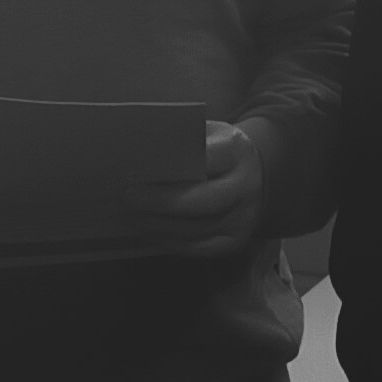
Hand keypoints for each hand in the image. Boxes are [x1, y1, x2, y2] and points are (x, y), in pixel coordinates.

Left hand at [127, 118, 267, 262]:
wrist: (255, 174)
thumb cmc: (217, 151)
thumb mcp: (207, 134)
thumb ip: (182, 140)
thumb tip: (138, 151)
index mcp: (236, 151)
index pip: (204, 161)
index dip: (170, 172)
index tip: (136, 176)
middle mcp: (245, 186)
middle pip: (202, 201)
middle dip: (160, 202)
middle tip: (126, 199)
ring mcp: (244, 218)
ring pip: (196, 229)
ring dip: (158, 225)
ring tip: (130, 216)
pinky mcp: (236, 241)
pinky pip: (199, 248)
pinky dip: (170, 242)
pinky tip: (150, 231)